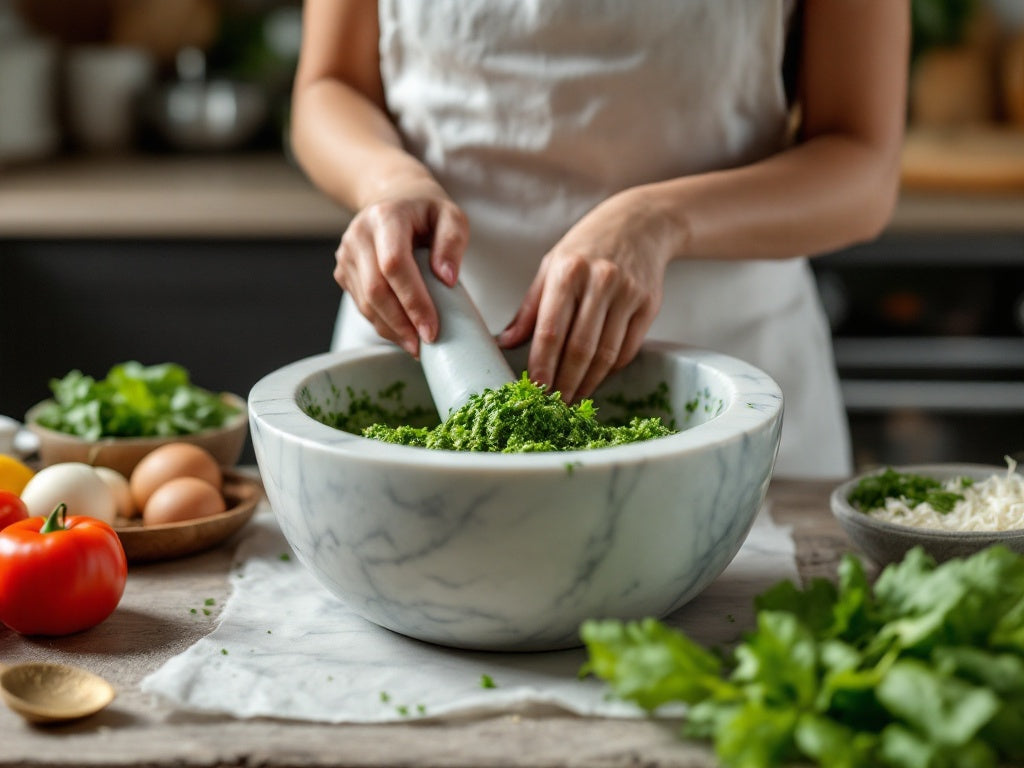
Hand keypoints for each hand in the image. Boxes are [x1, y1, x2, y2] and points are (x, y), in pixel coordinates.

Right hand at [334, 177, 467, 355]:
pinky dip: (383, 324)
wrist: (392, 199)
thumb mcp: (452, 217)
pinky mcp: (343, 272)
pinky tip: (403, 333)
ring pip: (365, 303)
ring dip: (391, 329)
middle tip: (425, 344)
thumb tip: (446, 279)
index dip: (413, 300)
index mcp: (386, 217)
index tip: (431, 329)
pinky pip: (361, 305)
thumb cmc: (426, 212)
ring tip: (417, 345)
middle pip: (375, 289)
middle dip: (401, 323)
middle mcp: (359, 234)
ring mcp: (346, 254)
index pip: (394, 264)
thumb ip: (453, 244)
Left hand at [498, 187, 676, 402]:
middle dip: (565, 383)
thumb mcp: (552, 266)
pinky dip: (610, 369)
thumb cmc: (587, 247)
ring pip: (606, 353)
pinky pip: (627, 349)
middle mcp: (599, 282)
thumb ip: (530, 307)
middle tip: (552, 406)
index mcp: (567, 272)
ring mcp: (627, 294)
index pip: (551, 330)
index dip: (542, 366)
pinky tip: (596, 378)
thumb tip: (506, 342)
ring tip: (572, 398)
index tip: (534, 390)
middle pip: (580, 348)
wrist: (639, 224)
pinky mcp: (648, 305)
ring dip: (588, 383)